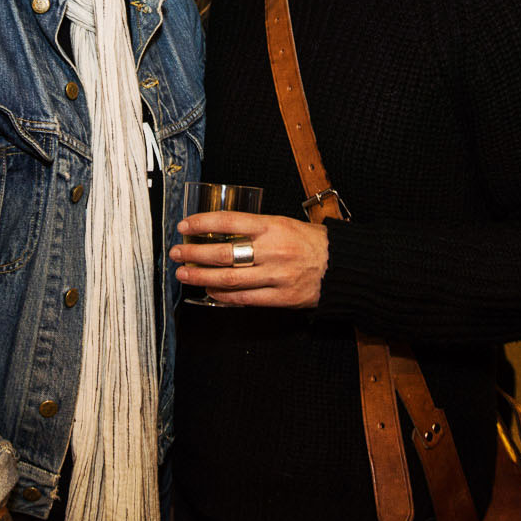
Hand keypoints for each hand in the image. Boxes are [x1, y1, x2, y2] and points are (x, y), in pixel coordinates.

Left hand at [169, 211, 327, 308]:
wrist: (343, 267)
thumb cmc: (313, 242)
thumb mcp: (285, 224)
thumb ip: (257, 229)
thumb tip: (222, 231)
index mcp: (274, 227)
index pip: (230, 221)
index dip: (203, 223)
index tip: (185, 225)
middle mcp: (273, 250)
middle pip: (224, 253)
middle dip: (195, 253)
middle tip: (177, 252)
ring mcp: (277, 276)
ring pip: (230, 278)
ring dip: (202, 276)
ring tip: (184, 274)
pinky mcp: (281, 297)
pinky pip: (245, 298)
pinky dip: (223, 295)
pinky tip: (209, 291)